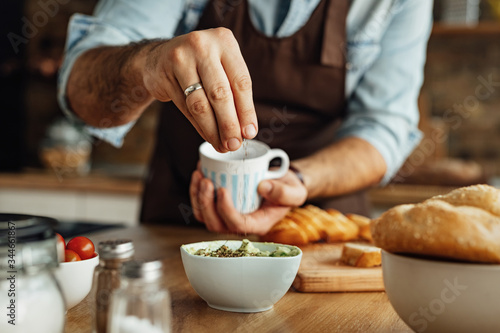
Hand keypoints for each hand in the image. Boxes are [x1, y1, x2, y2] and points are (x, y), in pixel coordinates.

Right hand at [142, 28, 256, 151]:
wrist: (159, 58)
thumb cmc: (200, 65)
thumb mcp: (221, 68)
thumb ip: (235, 94)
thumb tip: (246, 131)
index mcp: (224, 41)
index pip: (240, 81)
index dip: (247, 111)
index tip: (250, 132)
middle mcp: (203, 45)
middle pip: (220, 94)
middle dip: (229, 124)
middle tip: (234, 144)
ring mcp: (181, 58)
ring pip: (200, 104)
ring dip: (212, 129)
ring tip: (222, 145)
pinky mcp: (164, 74)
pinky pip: (185, 108)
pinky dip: (199, 126)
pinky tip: (208, 136)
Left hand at [189, 169, 307, 234]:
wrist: (281, 182)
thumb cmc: (288, 188)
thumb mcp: (295, 191)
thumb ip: (284, 193)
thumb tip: (262, 187)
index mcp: (258, 224)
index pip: (237, 224)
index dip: (226, 210)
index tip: (223, 189)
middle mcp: (239, 224)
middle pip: (215, 224)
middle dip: (206, 203)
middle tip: (206, 180)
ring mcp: (227, 216)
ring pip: (204, 216)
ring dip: (197, 197)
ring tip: (199, 175)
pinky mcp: (219, 206)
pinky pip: (201, 205)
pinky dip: (196, 190)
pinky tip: (199, 172)